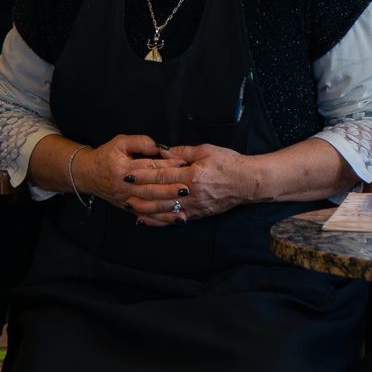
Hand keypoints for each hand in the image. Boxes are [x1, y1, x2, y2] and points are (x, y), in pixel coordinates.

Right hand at [76, 135, 188, 224]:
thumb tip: (158, 146)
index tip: (183, 164)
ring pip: (149, 205)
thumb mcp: (120, 142)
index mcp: (124, 168)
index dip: (167, 166)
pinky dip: (160, 219)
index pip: (149, 167)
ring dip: (166, 206)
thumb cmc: (105, 156)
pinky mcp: (128, 208)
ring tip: (183, 204)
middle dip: (170, 189)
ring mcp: (126, 200)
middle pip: (150, 189)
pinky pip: (146, 215)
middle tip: (187, 188)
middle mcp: (125, 187)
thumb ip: (139, 142)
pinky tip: (173, 218)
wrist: (87, 174)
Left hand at [140, 143, 259, 221]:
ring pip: (165, 210)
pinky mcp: (197, 214)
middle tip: (123, 191)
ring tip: (131, 207)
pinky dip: (160, 221)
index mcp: (192, 175)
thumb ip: (183, 152)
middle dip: (140, 193)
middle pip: (160, 195)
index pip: (162, 175)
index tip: (129, 173)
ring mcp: (194, 206)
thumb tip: (164, 152)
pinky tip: (148, 220)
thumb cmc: (228, 163)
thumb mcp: (206, 150)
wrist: (247, 182)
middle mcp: (191, 193)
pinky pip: (174, 219)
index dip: (144, 175)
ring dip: (146, 209)